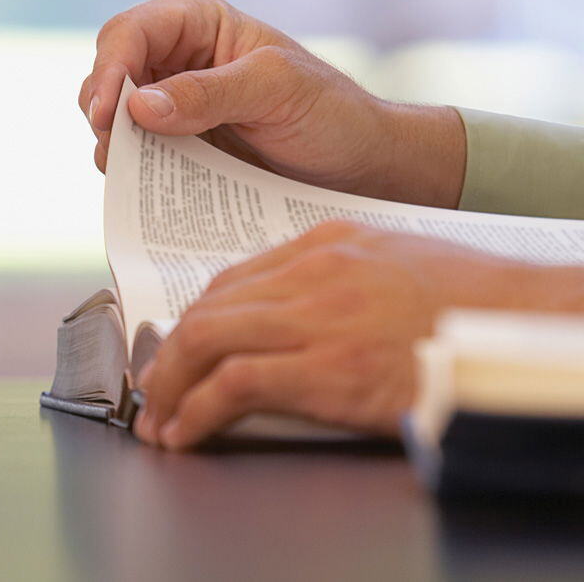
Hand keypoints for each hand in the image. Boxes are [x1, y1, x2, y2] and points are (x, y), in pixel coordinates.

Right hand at [80, 0, 465, 207]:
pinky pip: (131, 152)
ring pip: (110, 115)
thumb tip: (140, 107)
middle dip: (102, 111)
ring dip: (111, 143)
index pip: (129, 33)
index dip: (108, 71)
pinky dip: (129, 169)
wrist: (353, 166)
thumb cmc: (328, 113)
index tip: (104, 116)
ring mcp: (168, 102)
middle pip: (107, 72)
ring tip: (130, 170)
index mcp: (196, 21)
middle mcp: (173, 55)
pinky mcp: (171, 144)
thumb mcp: (277, 92)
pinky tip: (146, 184)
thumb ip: (210, 93)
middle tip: (115, 151)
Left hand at [133, 221, 583, 449]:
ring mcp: (318, 318)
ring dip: (169, 386)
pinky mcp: (328, 369)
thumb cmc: (471, 299)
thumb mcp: (396, 260)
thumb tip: (290, 311)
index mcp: (327, 241)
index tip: (178, 348)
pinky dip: (196, 411)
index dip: (194, 319)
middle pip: (209, 309)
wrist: (520, 321)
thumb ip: (337, 276)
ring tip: (158, 418)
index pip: (232, 279)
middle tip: (152, 390)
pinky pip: (235, 385)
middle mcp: (312, 272)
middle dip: (167, 355)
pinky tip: (184, 432)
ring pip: (206, 339)